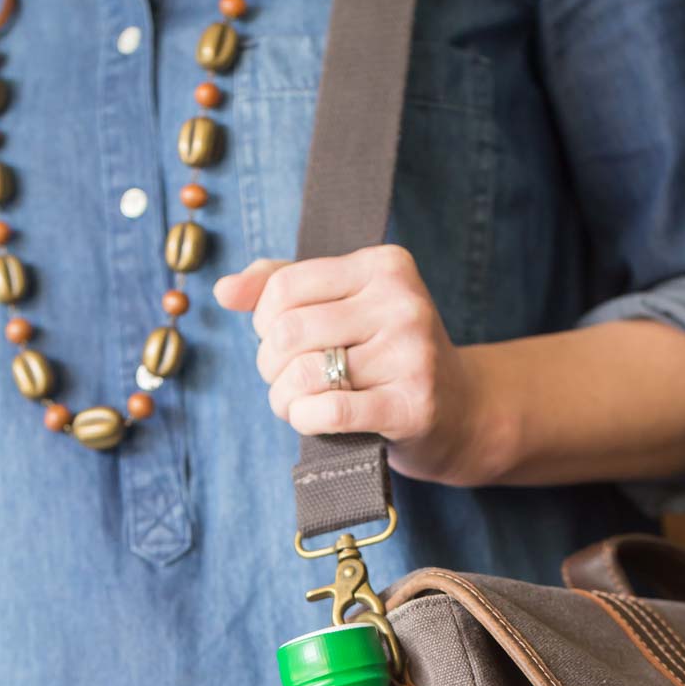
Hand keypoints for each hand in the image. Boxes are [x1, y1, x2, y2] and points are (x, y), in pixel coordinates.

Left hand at [214, 245, 505, 484]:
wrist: (461, 411)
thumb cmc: (387, 355)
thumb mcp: (343, 306)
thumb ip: (283, 287)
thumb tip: (224, 290)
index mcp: (385, 265)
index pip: (284, 286)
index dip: (263, 321)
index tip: (278, 340)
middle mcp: (403, 302)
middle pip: (289, 332)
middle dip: (269, 364)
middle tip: (283, 379)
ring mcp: (412, 353)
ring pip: (304, 373)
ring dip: (283, 398)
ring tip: (295, 403)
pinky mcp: (413, 404)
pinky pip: (329, 410)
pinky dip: (304, 418)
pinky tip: (310, 420)